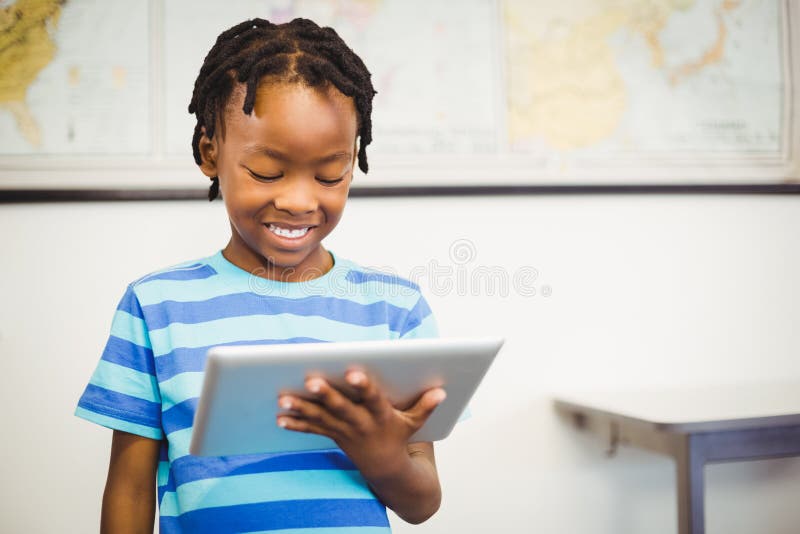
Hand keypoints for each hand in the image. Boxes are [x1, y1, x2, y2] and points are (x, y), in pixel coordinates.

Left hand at [276, 369, 445, 479]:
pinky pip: (313, 430)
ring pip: (322, 418)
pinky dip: (296, 424)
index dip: (364, 386)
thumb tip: (442, 391)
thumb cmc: (399, 436)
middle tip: (311, 380)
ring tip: (284, 398)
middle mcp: (361, 424)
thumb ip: (426, 406)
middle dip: (326, 394)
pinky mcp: (334, 435)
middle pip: (341, 407)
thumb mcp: (416, 423)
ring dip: (302, 409)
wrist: (387, 469)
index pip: (372, 398)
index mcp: (381, 416)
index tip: (354, 373)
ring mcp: (345, 431)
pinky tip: (279, 417)